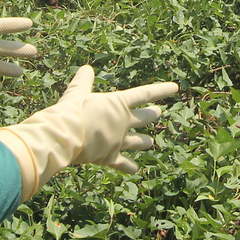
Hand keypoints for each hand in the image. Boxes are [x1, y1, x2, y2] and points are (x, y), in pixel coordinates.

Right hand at [0, 65, 179, 199]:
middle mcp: (122, 123)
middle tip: (159, 114)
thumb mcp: (76, 92)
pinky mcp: (109, 157)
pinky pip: (123, 164)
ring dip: (144, 142)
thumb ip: (83, 82)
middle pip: (143, 118)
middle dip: (152, 115)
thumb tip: (86, 68)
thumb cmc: (70, 111)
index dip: (161, 90)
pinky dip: (129, 167)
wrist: (63, 137)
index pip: (144, 94)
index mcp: (118, 104)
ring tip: (150, 142)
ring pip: (137, 142)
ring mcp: (118, 141)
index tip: (175, 88)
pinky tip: (136, 170)